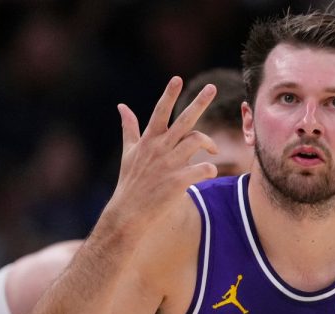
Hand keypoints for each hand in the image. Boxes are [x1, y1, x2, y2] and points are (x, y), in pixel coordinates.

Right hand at [109, 76, 218, 227]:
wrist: (128, 213)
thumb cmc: (130, 182)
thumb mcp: (129, 152)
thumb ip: (129, 128)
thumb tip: (122, 106)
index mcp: (149, 140)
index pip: (160, 111)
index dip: (168, 94)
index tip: (177, 78)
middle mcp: (160, 148)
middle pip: (184, 120)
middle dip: (199, 102)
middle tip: (211, 87)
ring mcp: (169, 164)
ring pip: (197, 141)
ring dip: (209, 143)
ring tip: (213, 150)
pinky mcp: (178, 181)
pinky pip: (203, 169)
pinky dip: (210, 169)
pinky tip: (210, 172)